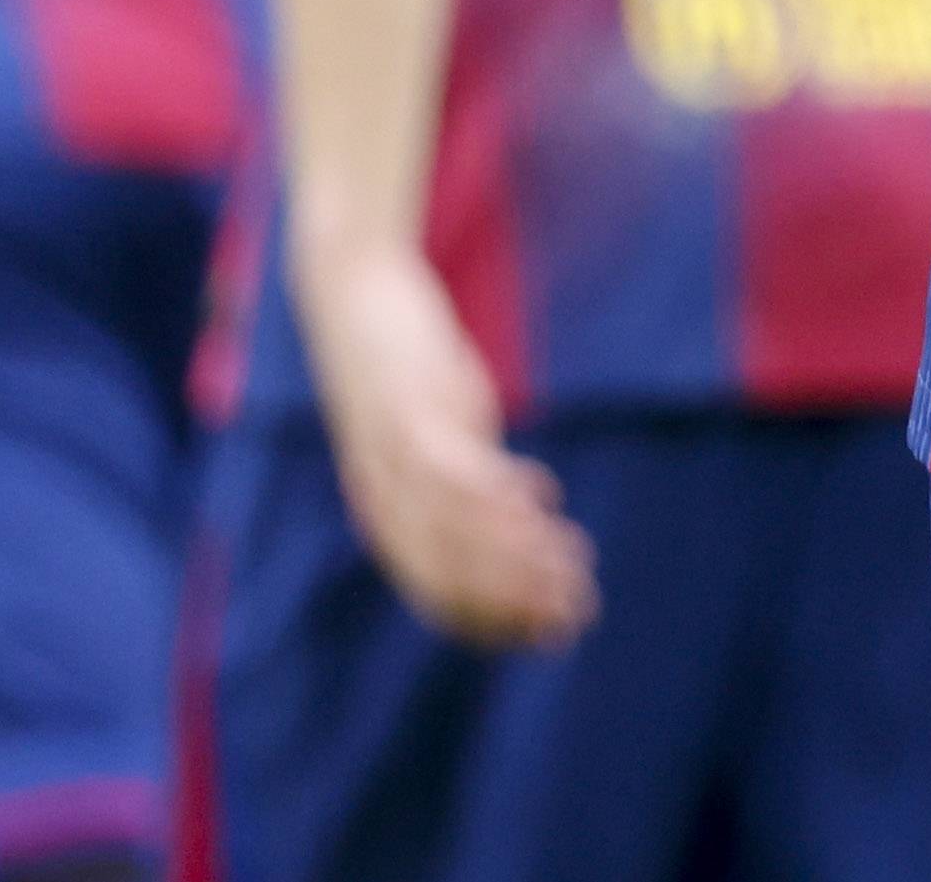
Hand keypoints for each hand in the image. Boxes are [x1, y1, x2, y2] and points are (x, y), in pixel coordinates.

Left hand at [293, 227, 597, 648]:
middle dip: (515, 602)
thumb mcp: (436, 430)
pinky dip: (496, 497)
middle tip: (576, 612)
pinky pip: (455, 472)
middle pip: (450, 575)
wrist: (353, 296)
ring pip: (457, 532)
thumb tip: (522, 513)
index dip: (495, 620)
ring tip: (574, 566)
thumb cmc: (402, 367)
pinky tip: (541, 500)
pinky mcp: (414, 414)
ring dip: (518, 557)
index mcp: (388, 512)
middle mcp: (386, 499)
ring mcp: (397, 460)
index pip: (438, 593)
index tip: (551, 635)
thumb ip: (465, 477)